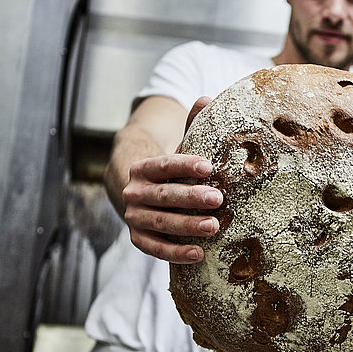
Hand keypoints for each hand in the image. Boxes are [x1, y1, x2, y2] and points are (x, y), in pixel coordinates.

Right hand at [121, 96, 221, 263]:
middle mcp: (134, 192)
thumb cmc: (170, 171)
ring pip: (160, 222)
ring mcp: (134, 217)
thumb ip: (192, 126)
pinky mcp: (138, 238)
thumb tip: (206, 98)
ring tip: (213, 227)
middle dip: (190, 198)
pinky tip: (198, 253)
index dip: (184, 165)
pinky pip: (155, 248)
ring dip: (186, 226)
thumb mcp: (180, 148)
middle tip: (218, 199)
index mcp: (142, 167)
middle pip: (163, 195)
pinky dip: (175, 252)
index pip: (163, 164)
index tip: (208, 166)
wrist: (140, 194)